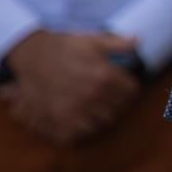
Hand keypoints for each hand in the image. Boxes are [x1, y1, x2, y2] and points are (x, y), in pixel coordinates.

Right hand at [0, 29, 141, 144]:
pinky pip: (82, 131)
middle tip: (111, 96)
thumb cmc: (65, 46)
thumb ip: (118, 43)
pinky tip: (84, 116)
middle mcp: (93, 94)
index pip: (132, 92)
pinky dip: (86, 126)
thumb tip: (138, 40)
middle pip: (120, 108)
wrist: (33, 55)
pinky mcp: (60, 117)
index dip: (130, 88)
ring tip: (98, 106)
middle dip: (118, 102)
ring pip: (104, 121)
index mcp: (105, 75)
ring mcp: (77, 107)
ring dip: (104, 114)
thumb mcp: (93, 40)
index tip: (124, 86)